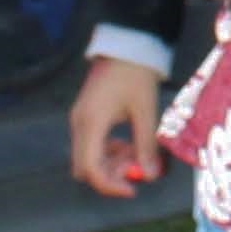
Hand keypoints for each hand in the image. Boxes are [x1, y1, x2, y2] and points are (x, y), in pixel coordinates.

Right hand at [69, 56, 166, 197]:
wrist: (127, 42)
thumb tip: (151, 175)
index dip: (110, 185)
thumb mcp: (145, 110)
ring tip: (138, 153)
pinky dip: (109, 151)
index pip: (91, 168)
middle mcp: (79, 124)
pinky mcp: (86, 115)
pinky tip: (129, 143)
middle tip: (137, 168)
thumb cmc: (136, 73)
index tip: (133, 189)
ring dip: (111, 163)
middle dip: (110, 175)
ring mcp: (80, 119)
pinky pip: (92, 144)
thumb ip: (146, 144)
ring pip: (88, 157)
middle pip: (84, 167)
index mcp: (91, 122)